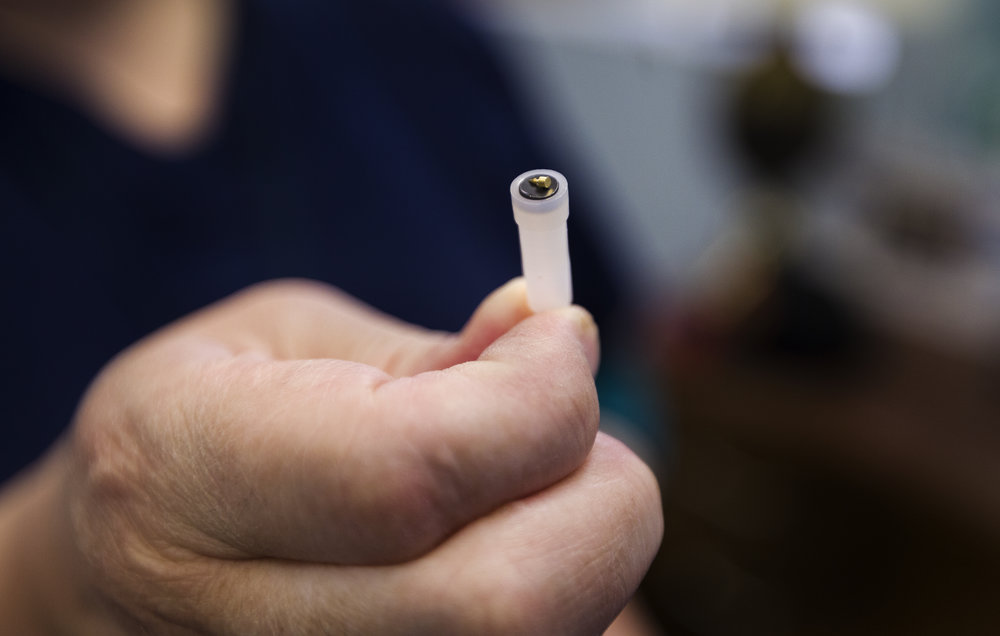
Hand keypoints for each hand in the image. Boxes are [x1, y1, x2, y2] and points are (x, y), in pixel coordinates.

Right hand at [0, 279, 661, 634]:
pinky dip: (561, 592)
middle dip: (597, 494)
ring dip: (583, 547)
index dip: (537, 399)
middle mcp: (237, 620)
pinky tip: (501, 545)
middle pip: (503, 603)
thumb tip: (559, 334)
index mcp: (186, 469)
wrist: (115, 572)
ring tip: (525, 483)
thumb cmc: (202, 425)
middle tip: (573, 426)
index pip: (414, 472)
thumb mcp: (284, 337)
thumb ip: (431, 351)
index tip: (563, 338)